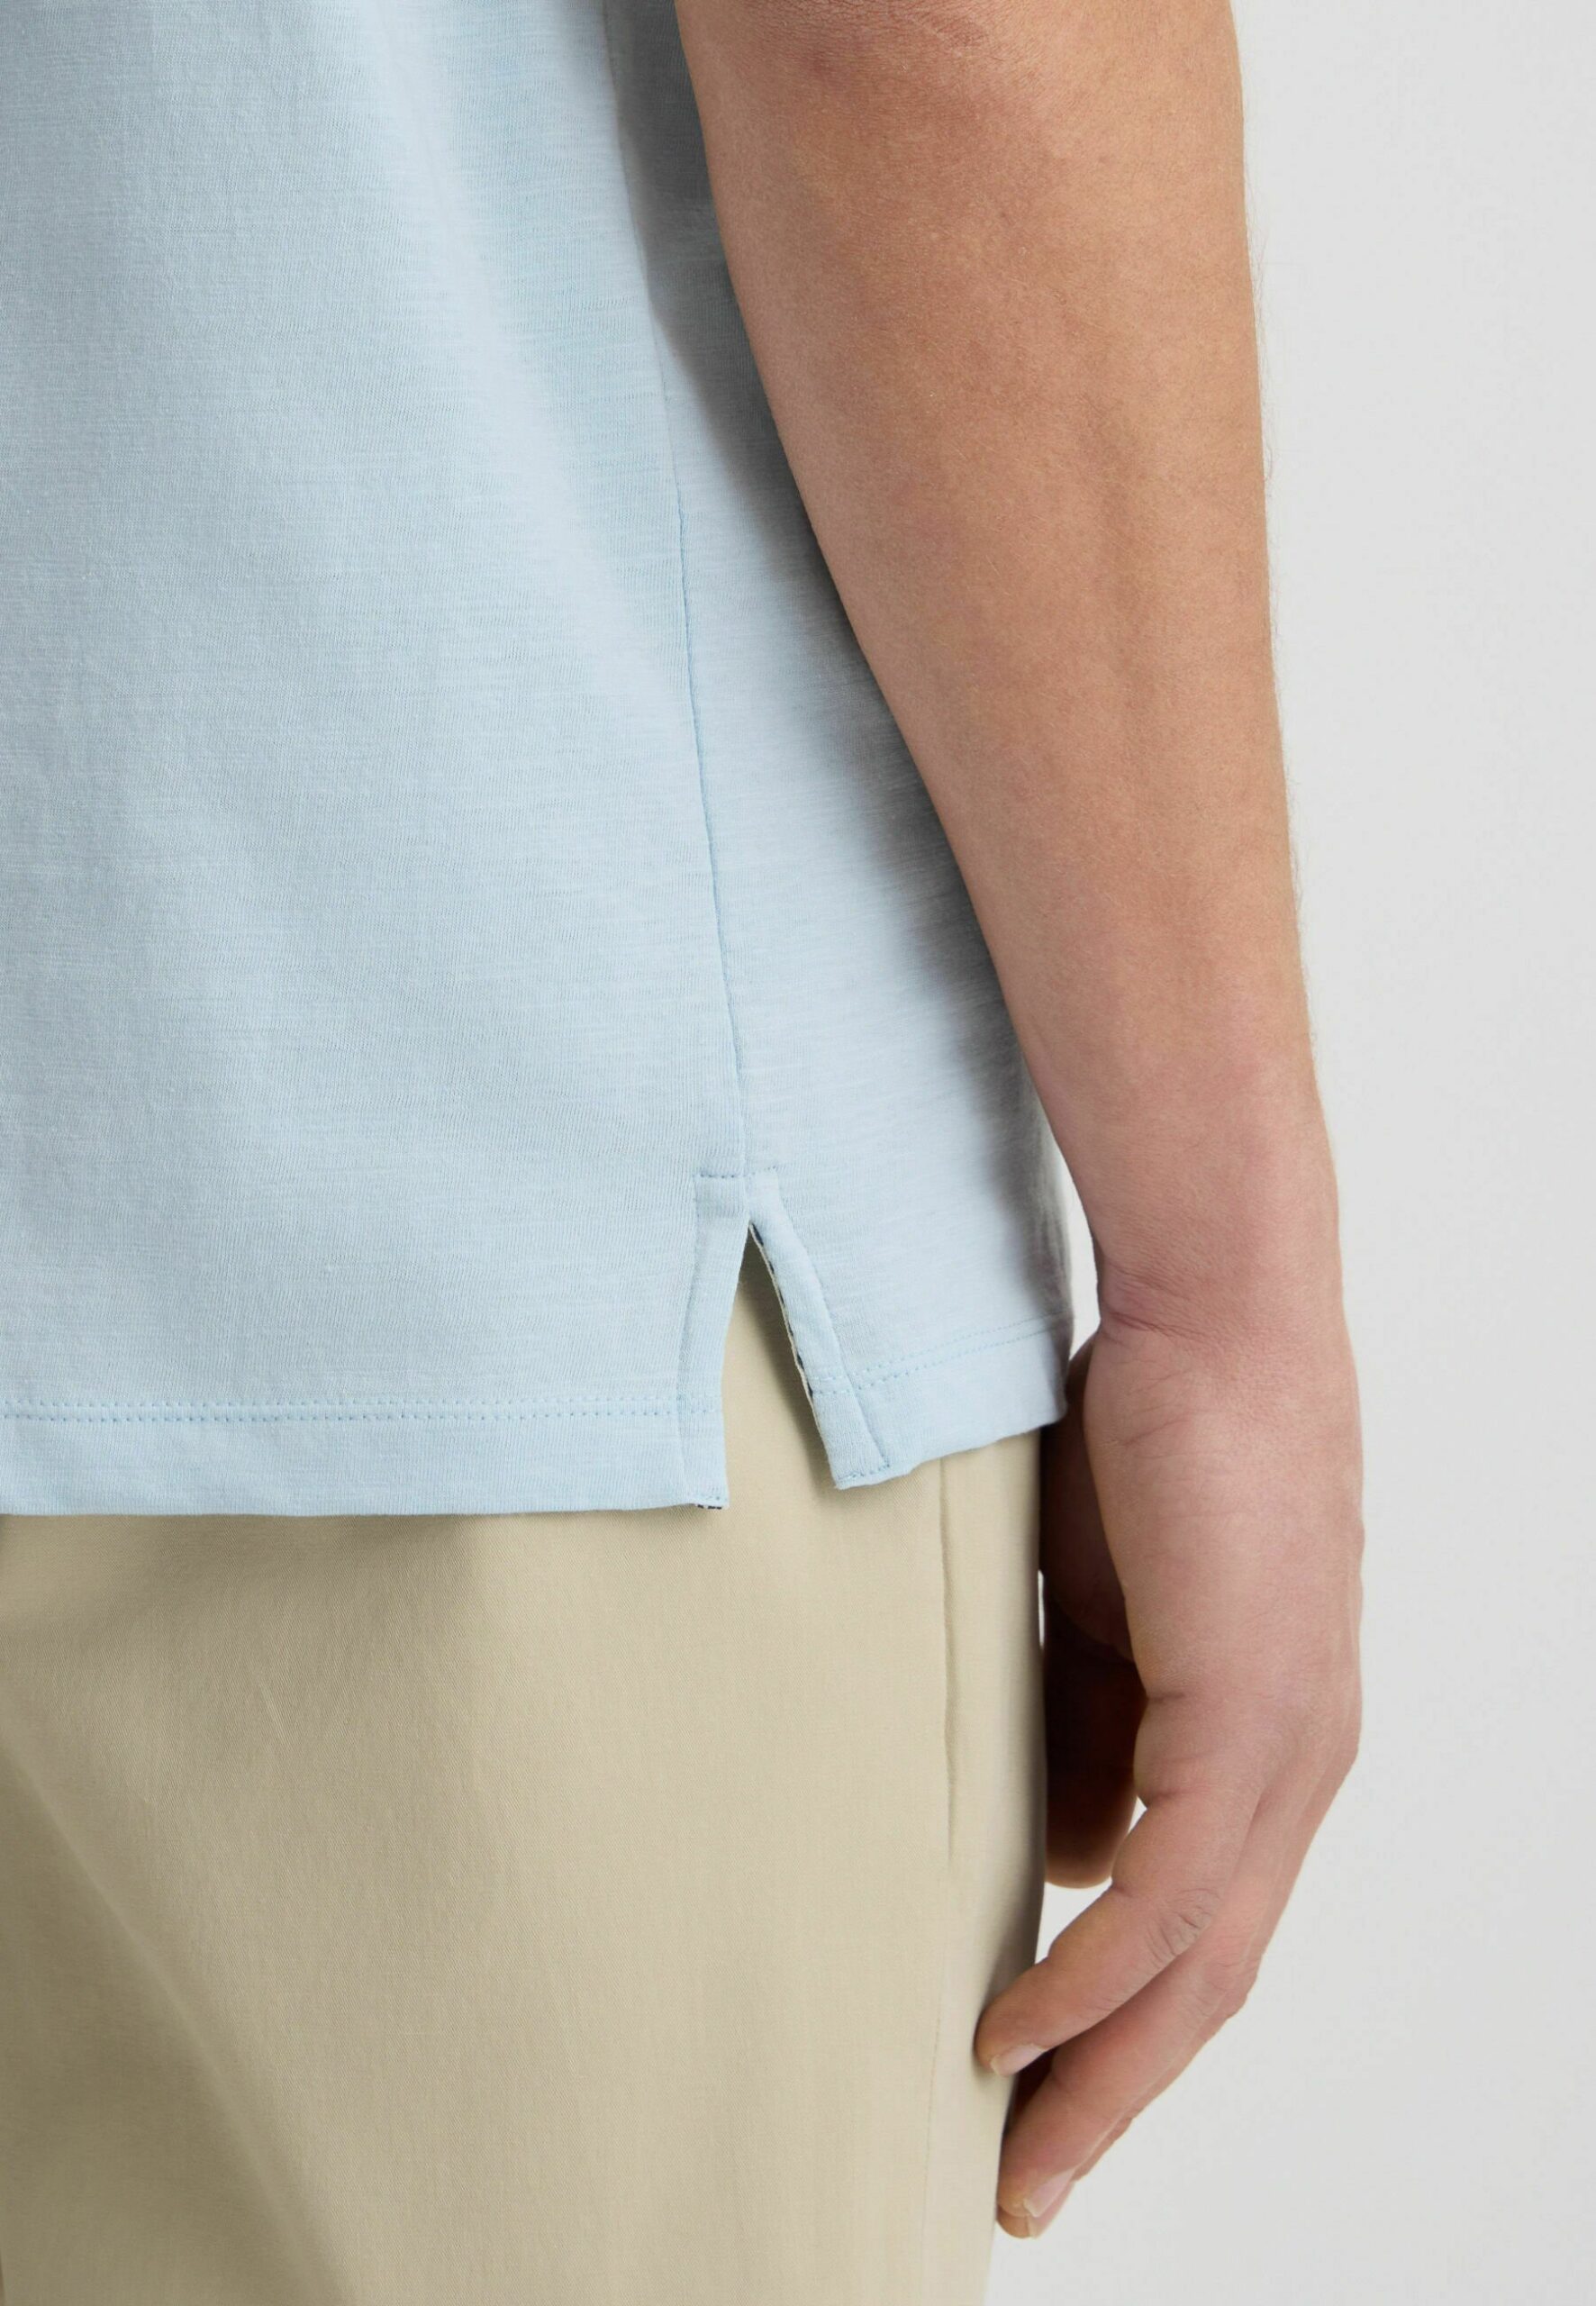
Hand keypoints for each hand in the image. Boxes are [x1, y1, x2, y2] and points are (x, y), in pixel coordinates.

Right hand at [976, 1288, 1362, 2236]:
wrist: (1213, 1313)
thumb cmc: (1150, 1440)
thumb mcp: (1101, 1614)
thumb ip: (1089, 1727)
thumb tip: (1057, 1851)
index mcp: (1268, 1739)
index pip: (1203, 1922)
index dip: (1125, 2021)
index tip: (1037, 2084)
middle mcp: (1297, 1764)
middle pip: (1210, 1977)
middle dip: (1117, 2089)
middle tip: (1032, 2180)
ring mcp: (1284, 1745)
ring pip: (1198, 1959)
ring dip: (1103, 2066)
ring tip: (1019, 2147)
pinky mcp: (1248, 1713)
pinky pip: (1168, 1888)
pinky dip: (1092, 1970)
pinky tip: (1020, 2025)